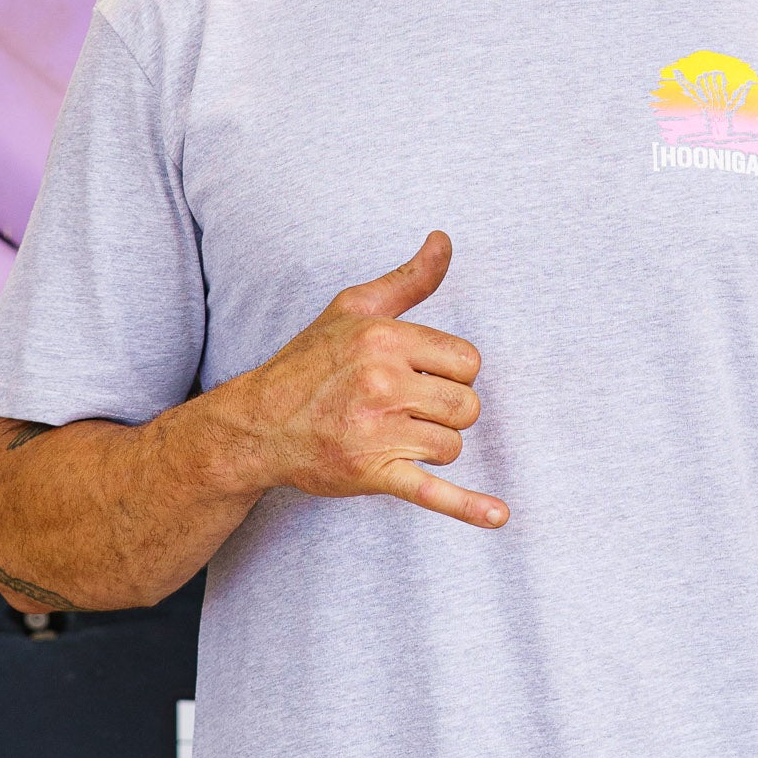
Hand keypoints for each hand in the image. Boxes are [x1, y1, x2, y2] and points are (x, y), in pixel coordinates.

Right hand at [228, 231, 507, 528]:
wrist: (258, 423)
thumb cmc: (310, 362)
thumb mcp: (355, 308)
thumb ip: (409, 279)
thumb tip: (444, 240)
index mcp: (384, 340)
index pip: (467, 360)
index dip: (450, 371)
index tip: (420, 375)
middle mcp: (382, 384)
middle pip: (466, 405)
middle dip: (445, 410)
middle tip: (407, 408)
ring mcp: (377, 432)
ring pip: (452, 444)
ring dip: (434, 445)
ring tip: (396, 435)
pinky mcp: (372, 474)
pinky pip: (432, 492)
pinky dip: (467, 507)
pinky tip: (498, 517)